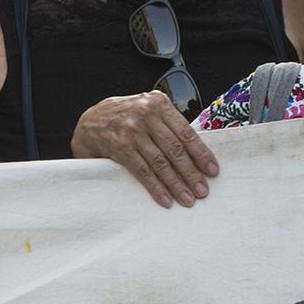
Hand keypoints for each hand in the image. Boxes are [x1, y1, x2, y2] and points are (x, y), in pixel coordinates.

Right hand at [71, 91, 218, 207]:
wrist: (91, 122)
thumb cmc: (128, 118)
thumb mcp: (150, 111)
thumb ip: (170, 125)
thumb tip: (198, 154)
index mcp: (159, 103)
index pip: (186, 132)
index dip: (201, 154)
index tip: (213, 171)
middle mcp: (146, 114)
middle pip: (175, 148)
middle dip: (191, 172)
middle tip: (202, 190)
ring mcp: (132, 131)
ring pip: (160, 162)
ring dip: (176, 184)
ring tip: (187, 198)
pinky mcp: (120, 147)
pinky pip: (142, 171)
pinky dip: (156, 187)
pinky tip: (165, 199)